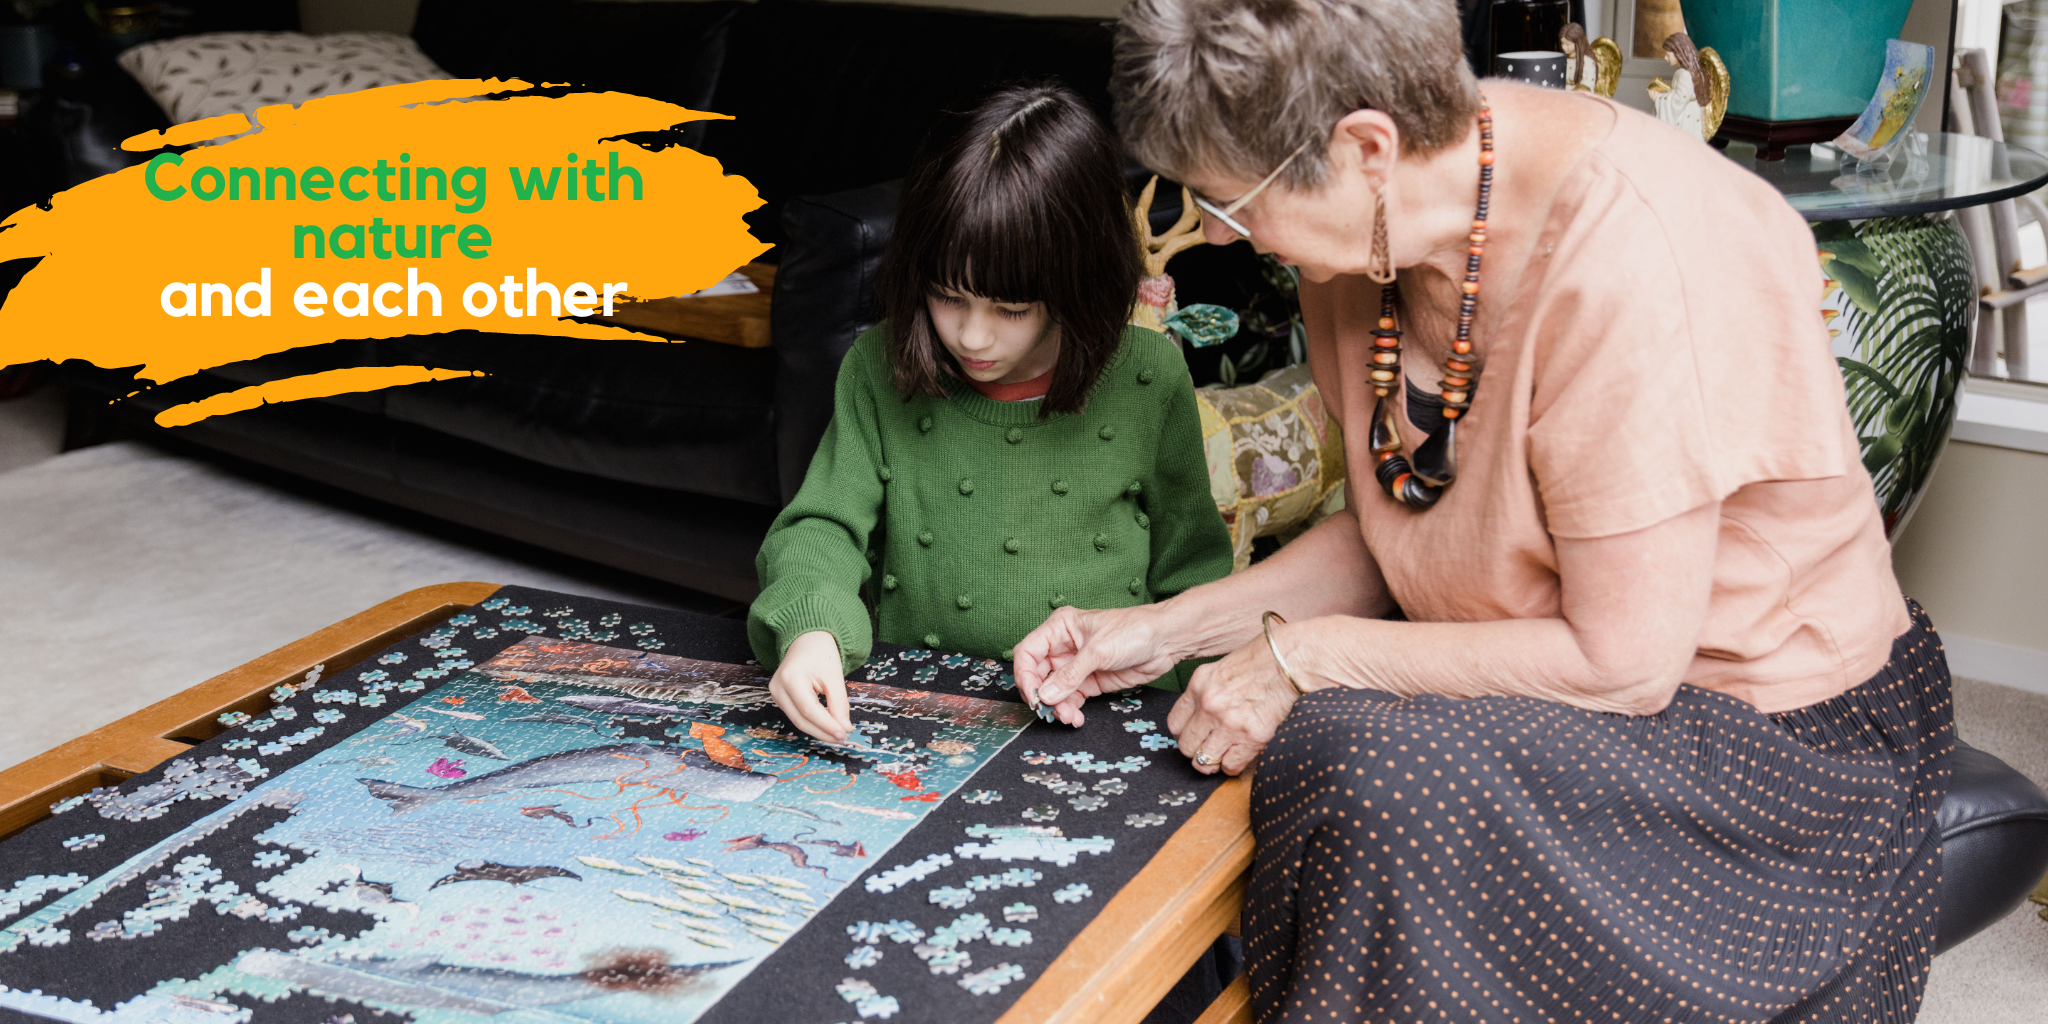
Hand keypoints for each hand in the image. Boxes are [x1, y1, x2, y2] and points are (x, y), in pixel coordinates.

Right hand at [769, 630, 851, 741]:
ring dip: (818, 730)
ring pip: (798, 720)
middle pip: (801, 719)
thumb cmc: (821, 654)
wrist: (807, 641)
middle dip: (822, 732)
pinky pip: (796, 715)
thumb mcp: (834, 676)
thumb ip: (839, 703)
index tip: (843, 733)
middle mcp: (778, 688)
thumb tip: (844, 728)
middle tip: (841, 738)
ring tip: (836, 734)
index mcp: (791, 678)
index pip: (809, 710)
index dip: (826, 725)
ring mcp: (776, 694)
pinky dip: (811, 723)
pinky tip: (825, 726)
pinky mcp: (779, 698)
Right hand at [1014, 605, 1181, 727]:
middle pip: (1037, 674)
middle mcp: (1063, 646)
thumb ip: (1070, 675)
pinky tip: (1076, 717)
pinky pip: (1070, 699)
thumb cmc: (1134, 630)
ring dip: (1057, 707)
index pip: (1028, 652)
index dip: (1024, 675)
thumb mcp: (1097, 651)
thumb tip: (1045, 695)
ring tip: (1068, 717)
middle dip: (1041, 695)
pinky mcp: (1089, 682)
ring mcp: (1076, 666)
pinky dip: (1070, 710)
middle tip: (1048, 711)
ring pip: (1053, 691)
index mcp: (1060, 628)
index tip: (1032, 695)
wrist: (1165, 641)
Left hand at [1165, 631, 1301, 775]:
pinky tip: (1241, 754)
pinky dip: (1234, 764)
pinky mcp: (1252, 738)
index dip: (1185, 733)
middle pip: (1187, 746)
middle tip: (1209, 747)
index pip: (1175, 724)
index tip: (1195, 734)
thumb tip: (1202, 714)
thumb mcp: (1224, 667)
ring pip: (1204, 760)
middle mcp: (1210, 706)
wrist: (1293, 660)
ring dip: (1213, 760)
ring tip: (1224, 753)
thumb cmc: (1264, 659)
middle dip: (1197, 750)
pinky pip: (1231, 765)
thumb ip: (1209, 691)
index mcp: (1199, 685)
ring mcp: (1230, 724)